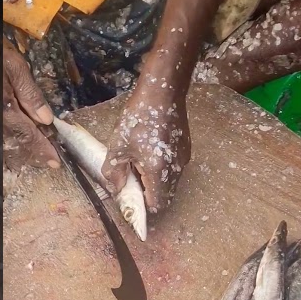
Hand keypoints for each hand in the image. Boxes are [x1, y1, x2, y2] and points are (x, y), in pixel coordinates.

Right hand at [2, 38, 57, 170]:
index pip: (26, 134)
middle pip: (15, 145)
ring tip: (36, 157)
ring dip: (20, 153)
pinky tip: (16, 147)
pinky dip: (7, 146)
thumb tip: (46, 119)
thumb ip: (30, 93)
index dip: (41, 149)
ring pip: (3, 146)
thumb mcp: (15, 66)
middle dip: (32, 154)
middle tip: (48, 162)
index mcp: (4, 108)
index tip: (55, 162)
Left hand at [101, 80, 189, 213]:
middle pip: (165, 195)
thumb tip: (116, 188)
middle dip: (149, 193)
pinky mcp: (186, 149)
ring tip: (139, 163)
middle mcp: (176, 168)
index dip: (144, 207)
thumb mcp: (118, 146)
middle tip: (132, 179)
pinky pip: (174, 168)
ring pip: (170, 181)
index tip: (132, 198)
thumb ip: (114, 173)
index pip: (157, 204)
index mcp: (159, 171)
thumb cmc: (138, 119)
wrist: (162, 93)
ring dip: (156, 181)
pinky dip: (163, 168)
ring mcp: (183, 158)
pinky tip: (150, 151)